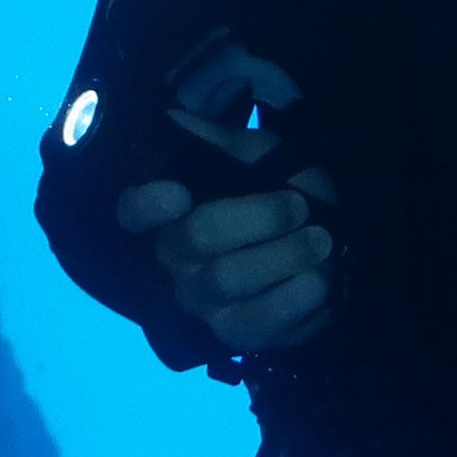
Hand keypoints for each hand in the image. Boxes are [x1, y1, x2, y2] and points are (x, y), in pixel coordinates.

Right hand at [113, 44, 332, 350]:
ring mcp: (205, 305)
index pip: (134, 211)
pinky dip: (300, 300)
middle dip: (260, 219)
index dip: (148, 204)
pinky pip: (263, 325)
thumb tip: (174, 119)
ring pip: (231, 284)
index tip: (179, 192)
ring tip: (322, 243)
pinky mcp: (240, 337)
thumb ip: (218, 140)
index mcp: (170, 216)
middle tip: (302, 209)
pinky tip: (323, 280)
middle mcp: (176, 264)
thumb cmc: (278, 188)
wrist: (323, 237)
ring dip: (285, 259)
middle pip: (200, 239)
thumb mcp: (254, 154)